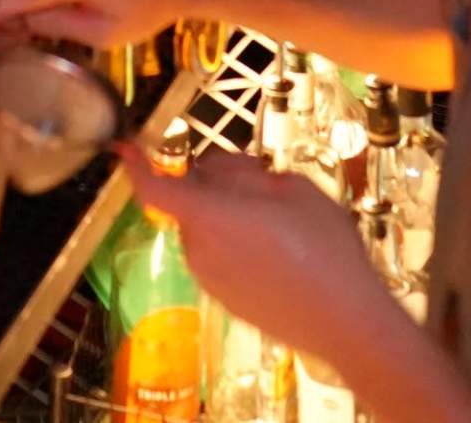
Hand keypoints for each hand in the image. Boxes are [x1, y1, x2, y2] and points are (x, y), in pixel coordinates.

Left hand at [112, 151, 397, 376]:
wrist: (344, 320)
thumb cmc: (321, 246)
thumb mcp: (290, 188)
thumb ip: (242, 172)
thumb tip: (215, 170)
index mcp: (208, 216)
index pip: (154, 189)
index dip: (136, 167)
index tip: (126, 149)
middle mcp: (198, 249)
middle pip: (191, 203)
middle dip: (214, 186)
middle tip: (262, 182)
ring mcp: (210, 279)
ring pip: (207, 231)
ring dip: (228, 217)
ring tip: (281, 222)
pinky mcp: (226, 301)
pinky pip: (220, 258)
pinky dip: (237, 245)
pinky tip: (280, 254)